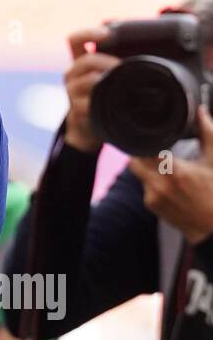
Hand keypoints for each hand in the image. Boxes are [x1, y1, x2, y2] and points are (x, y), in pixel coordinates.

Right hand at [63, 26, 120, 151]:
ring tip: (125, 85)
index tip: (107, 33)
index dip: (89, 33)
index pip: (74, 40)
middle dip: (109, 62)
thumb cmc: (103, 96)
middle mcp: (72, 74)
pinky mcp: (76, 109)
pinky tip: (117, 102)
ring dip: (109, 81)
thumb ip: (117, 65)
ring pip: (90, 80)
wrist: (87, 127)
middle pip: (87, 60)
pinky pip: (91, 102)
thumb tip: (155, 55)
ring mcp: (72, 92)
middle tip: (125, 67)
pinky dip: (106, 101)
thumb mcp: (105, 77)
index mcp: (79, 62)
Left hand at [128, 105, 212, 244]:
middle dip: (142, 154)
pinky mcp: (151, 205)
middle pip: (134, 161)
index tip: (150, 136)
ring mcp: (153, 196)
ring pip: (139, 174)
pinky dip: (152, 182)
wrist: (212, 226)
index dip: (144, 141)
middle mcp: (159, 184)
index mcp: (175, 171)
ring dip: (148, 168)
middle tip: (154, 150)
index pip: (144, 149)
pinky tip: (167, 183)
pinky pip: (144, 187)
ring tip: (165, 167)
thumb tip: (201, 112)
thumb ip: (208, 133)